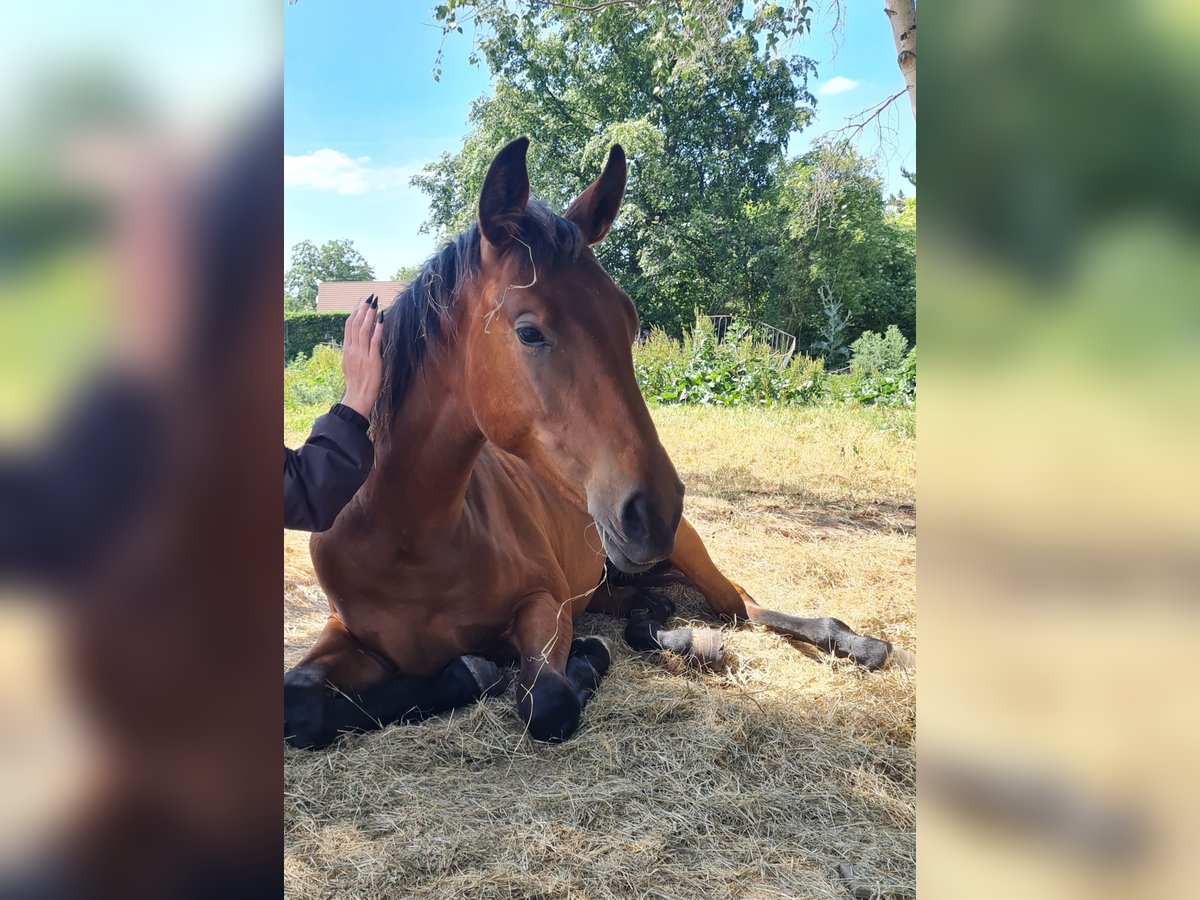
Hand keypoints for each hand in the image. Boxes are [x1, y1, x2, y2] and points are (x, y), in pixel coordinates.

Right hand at [341, 294, 383, 417]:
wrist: (357, 397)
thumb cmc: (357, 383)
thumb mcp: (351, 364)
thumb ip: (354, 351)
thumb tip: (357, 340)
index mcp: (347, 349)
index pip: (349, 326)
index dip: (355, 312)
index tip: (361, 302)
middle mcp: (352, 350)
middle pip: (355, 324)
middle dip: (362, 309)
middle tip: (369, 297)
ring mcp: (361, 354)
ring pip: (363, 330)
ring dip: (369, 315)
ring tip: (375, 304)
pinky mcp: (372, 360)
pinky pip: (374, 341)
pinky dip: (377, 329)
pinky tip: (382, 319)